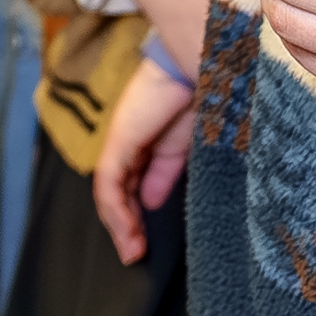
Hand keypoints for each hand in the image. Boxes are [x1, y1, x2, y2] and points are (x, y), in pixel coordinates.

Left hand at [93, 58, 196, 265]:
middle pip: (119, 189)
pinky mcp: (119, 143)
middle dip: (126, 224)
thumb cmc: (206, 96)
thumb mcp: (189, 144)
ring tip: (133, 251)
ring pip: (111, 192)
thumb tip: (148, 200)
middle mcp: (132, 141)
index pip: (136, 181)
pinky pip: (109, 186)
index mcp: (152, 140)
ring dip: (120, 225)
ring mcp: (122, 141)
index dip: (137, 211)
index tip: (146, 240)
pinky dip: (116, 213)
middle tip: (136, 252)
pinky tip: (127, 233)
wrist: (203, 63)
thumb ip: (166, 171)